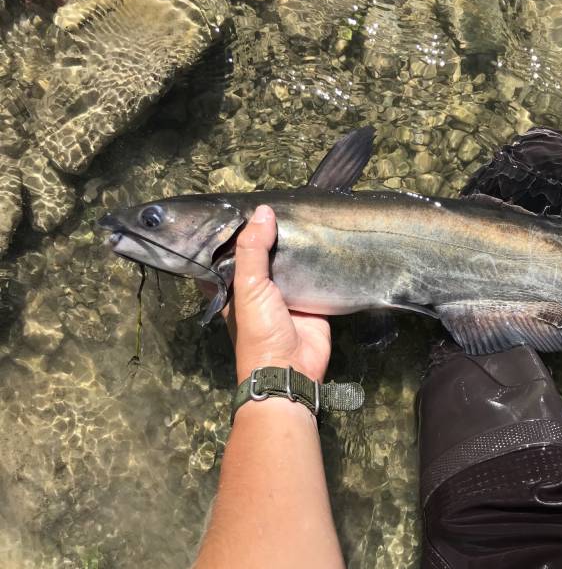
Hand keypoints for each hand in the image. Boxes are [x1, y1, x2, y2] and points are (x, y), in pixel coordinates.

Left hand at [212, 205, 330, 383]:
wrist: (292, 368)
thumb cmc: (259, 330)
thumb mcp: (248, 286)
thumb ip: (253, 249)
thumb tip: (264, 211)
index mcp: (232, 284)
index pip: (229, 250)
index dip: (234, 229)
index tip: (244, 201)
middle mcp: (257, 286)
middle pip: (262, 252)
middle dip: (270, 232)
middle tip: (283, 199)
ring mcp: (285, 292)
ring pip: (289, 260)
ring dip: (297, 243)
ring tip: (307, 209)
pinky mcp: (311, 298)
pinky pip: (315, 273)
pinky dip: (319, 258)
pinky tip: (327, 235)